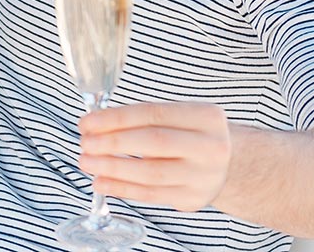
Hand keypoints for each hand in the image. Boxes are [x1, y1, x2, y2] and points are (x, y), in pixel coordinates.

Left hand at [79, 101, 231, 212]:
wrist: (229, 165)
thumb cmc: (193, 135)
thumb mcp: (181, 117)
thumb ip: (144, 118)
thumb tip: (96, 125)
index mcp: (205, 117)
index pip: (153, 114)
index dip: (116, 118)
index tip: (88, 121)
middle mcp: (210, 146)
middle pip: (153, 142)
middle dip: (113, 142)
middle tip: (85, 143)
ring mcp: (203, 176)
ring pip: (151, 173)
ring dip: (113, 168)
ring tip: (87, 162)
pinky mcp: (192, 199)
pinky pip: (151, 194)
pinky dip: (122, 188)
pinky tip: (101, 182)